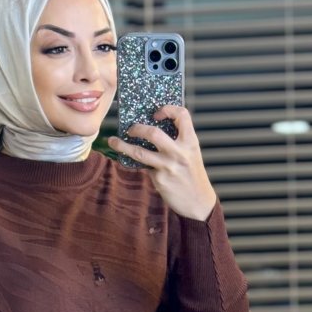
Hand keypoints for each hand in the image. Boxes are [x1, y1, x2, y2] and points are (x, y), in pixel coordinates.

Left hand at [108, 105, 217, 220]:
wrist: (198, 202)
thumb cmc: (192, 174)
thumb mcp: (191, 153)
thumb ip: (178, 141)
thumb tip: (152, 129)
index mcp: (191, 142)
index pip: (182, 115)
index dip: (167, 109)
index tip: (156, 114)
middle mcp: (179, 152)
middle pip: (153, 133)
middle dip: (137, 128)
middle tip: (130, 129)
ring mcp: (168, 166)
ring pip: (139, 152)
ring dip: (122, 145)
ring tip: (113, 141)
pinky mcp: (159, 179)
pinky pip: (143, 167)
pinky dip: (136, 163)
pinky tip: (130, 162)